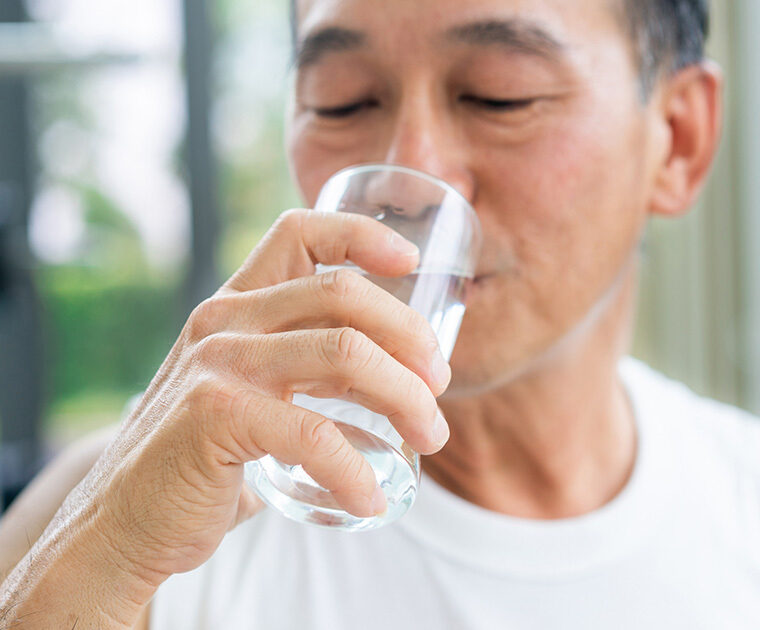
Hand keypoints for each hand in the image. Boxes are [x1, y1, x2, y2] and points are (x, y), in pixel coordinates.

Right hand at [32, 209, 450, 602]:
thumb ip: (309, 375)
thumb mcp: (259, 397)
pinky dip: (357, 472)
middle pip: (344, 294)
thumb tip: (402, 381)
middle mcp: (224, 321)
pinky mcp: (215, 415)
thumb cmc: (203, 463)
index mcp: (235, 305)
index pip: (298, 232)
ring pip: (346, 354)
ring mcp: (218, 363)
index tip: (410, 263)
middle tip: (439, 387)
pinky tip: (371, 501)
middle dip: (411, 337)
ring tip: (430, 440)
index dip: (361, 234)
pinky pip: (316, 434)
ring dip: (406, 399)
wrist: (122, 526)